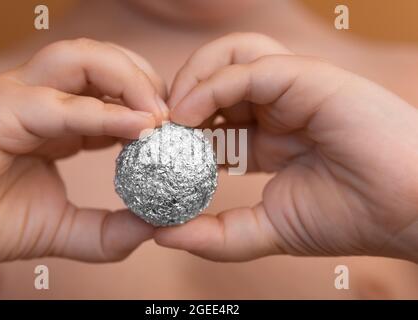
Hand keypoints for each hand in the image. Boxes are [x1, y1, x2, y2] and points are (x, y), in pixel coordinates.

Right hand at [0, 38, 168, 263]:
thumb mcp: (61, 228)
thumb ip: (106, 231)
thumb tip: (152, 228)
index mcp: (59, 119)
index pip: (112, 91)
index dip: (149, 102)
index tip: (180, 127)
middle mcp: (41, 99)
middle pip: (101, 60)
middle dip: (144, 79)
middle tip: (174, 114)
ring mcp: (18, 98)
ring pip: (79, 60)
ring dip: (128, 80)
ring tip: (160, 114)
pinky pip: (56, 102)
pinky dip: (101, 112)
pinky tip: (139, 126)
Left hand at [155, 33, 417, 262]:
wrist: (407, 211)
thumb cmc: (347, 218)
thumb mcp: (268, 230)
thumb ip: (216, 234)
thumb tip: (162, 233)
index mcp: (266, 138)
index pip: (209, 121)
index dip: (176, 133)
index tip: (149, 150)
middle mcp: (276, 107)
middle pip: (212, 80)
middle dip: (177, 100)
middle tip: (152, 129)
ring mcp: (291, 88)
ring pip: (228, 57)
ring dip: (191, 81)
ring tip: (170, 117)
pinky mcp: (306, 76)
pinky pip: (247, 68)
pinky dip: (212, 85)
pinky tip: (189, 114)